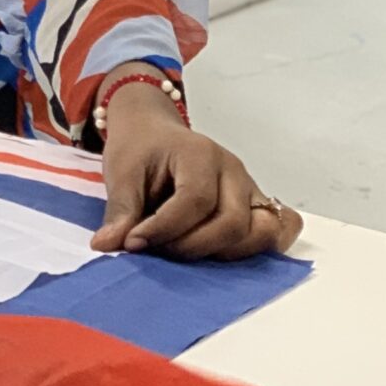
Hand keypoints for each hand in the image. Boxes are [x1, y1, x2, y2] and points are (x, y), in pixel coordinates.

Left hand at [92, 88, 301, 262]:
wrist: (153, 132)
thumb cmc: (139, 149)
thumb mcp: (121, 172)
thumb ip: (120, 210)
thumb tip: (107, 246)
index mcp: (200, 153)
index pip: (194, 201)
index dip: (165, 229)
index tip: (133, 243)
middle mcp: (232, 170)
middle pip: (231, 222)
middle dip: (192, 247)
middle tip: (158, 250)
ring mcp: (249, 187)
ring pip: (259, 232)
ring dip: (223, 253)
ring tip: (187, 252)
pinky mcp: (255, 203)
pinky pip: (278, 228)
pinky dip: (260, 247)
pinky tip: (225, 253)